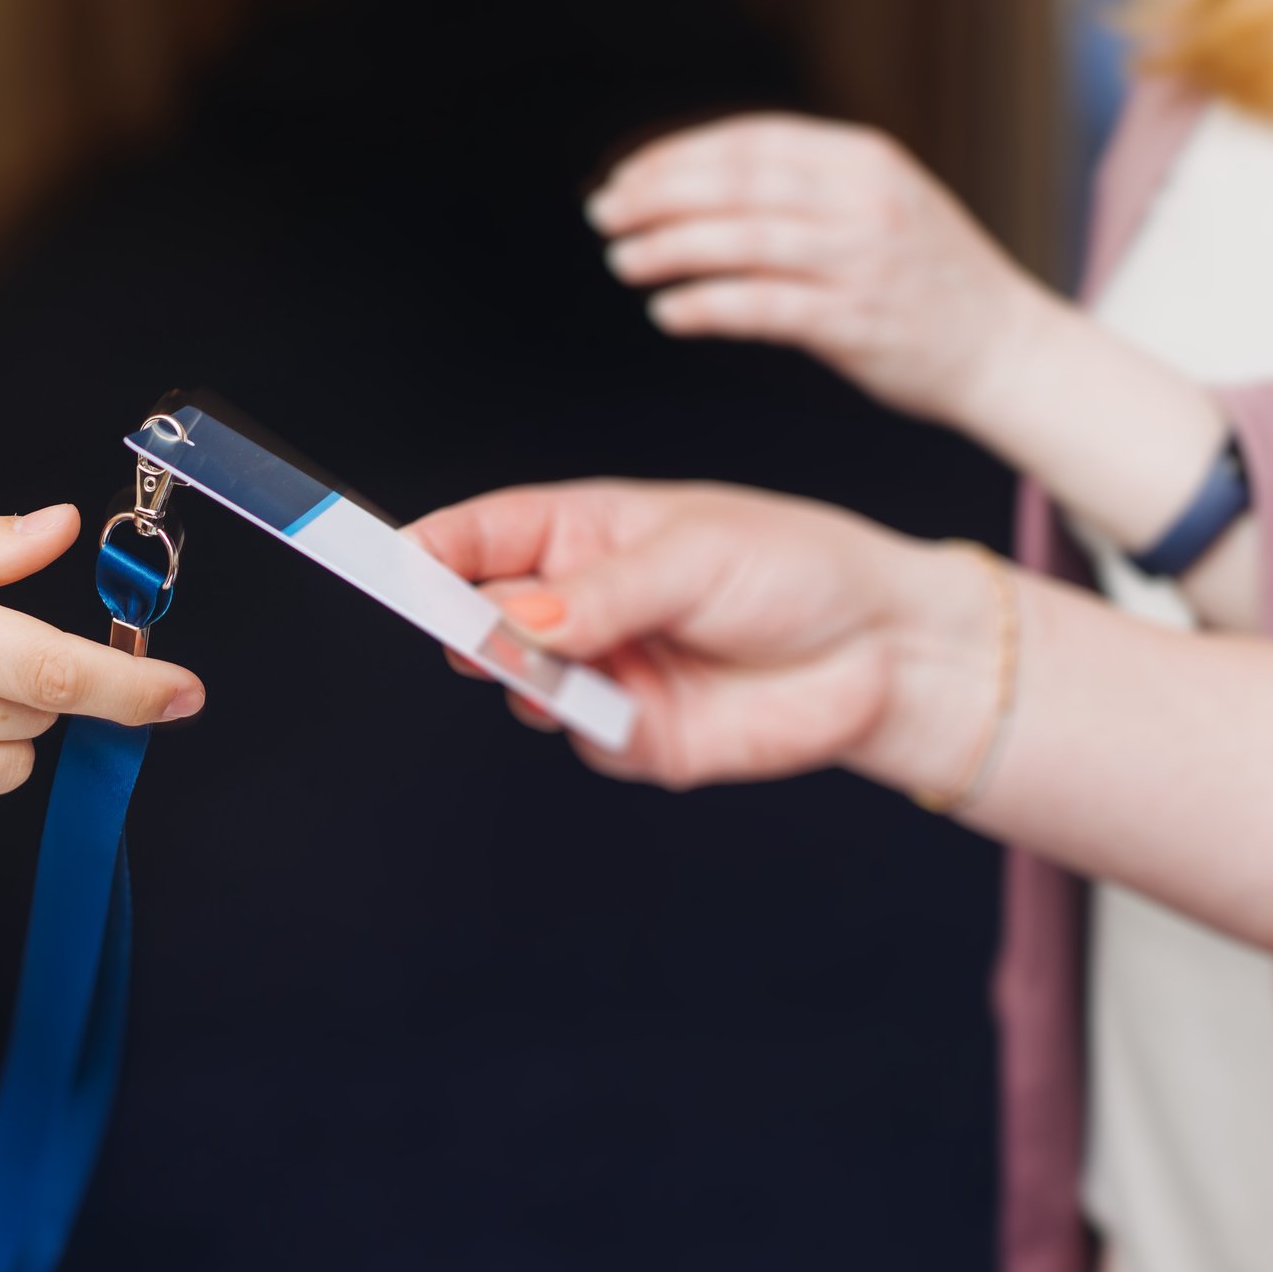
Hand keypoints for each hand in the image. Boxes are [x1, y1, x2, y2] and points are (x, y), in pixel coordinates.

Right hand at [410, 481, 999, 791]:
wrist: (885, 653)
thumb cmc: (795, 570)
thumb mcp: (694, 557)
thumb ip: (600, 592)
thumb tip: (511, 620)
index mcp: (581, 530)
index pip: (476, 536)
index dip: (426, 550)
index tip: (387, 563)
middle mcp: (577, 603)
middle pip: (477, 616)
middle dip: (464, 624)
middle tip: (471, 632)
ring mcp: (600, 672)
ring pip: (519, 685)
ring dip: (533, 680)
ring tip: (576, 661)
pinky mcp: (632, 739)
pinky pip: (581, 741)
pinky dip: (594, 728)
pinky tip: (643, 704)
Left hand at [590, 113, 1057, 426]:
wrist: (1007, 351)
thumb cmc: (929, 283)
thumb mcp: (881, 203)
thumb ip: (808, 187)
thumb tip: (701, 184)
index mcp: (864, 158)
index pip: (751, 141)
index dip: (678, 155)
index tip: (626, 177)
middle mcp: (863, 200)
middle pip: (737, 183)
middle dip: (659, 195)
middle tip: (605, 214)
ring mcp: (862, 260)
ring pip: (743, 240)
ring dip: (670, 249)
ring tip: (621, 261)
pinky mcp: (856, 322)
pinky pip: (762, 307)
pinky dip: (707, 306)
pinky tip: (668, 313)